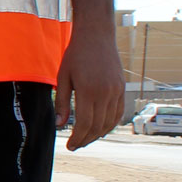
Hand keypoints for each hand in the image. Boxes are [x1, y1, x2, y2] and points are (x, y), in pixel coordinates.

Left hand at [55, 30, 125, 150]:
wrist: (97, 35)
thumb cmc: (76, 54)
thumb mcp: (63, 77)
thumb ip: (62, 102)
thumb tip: (60, 125)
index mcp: (89, 90)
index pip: (85, 124)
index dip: (77, 138)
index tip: (69, 145)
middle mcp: (106, 93)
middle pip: (98, 127)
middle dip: (85, 140)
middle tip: (75, 146)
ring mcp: (116, 91)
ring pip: (109, 122)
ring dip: (97, 135)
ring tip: (85, 140)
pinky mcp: (122, 88)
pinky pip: (118, 113)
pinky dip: (109, 125)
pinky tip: (100, 129)